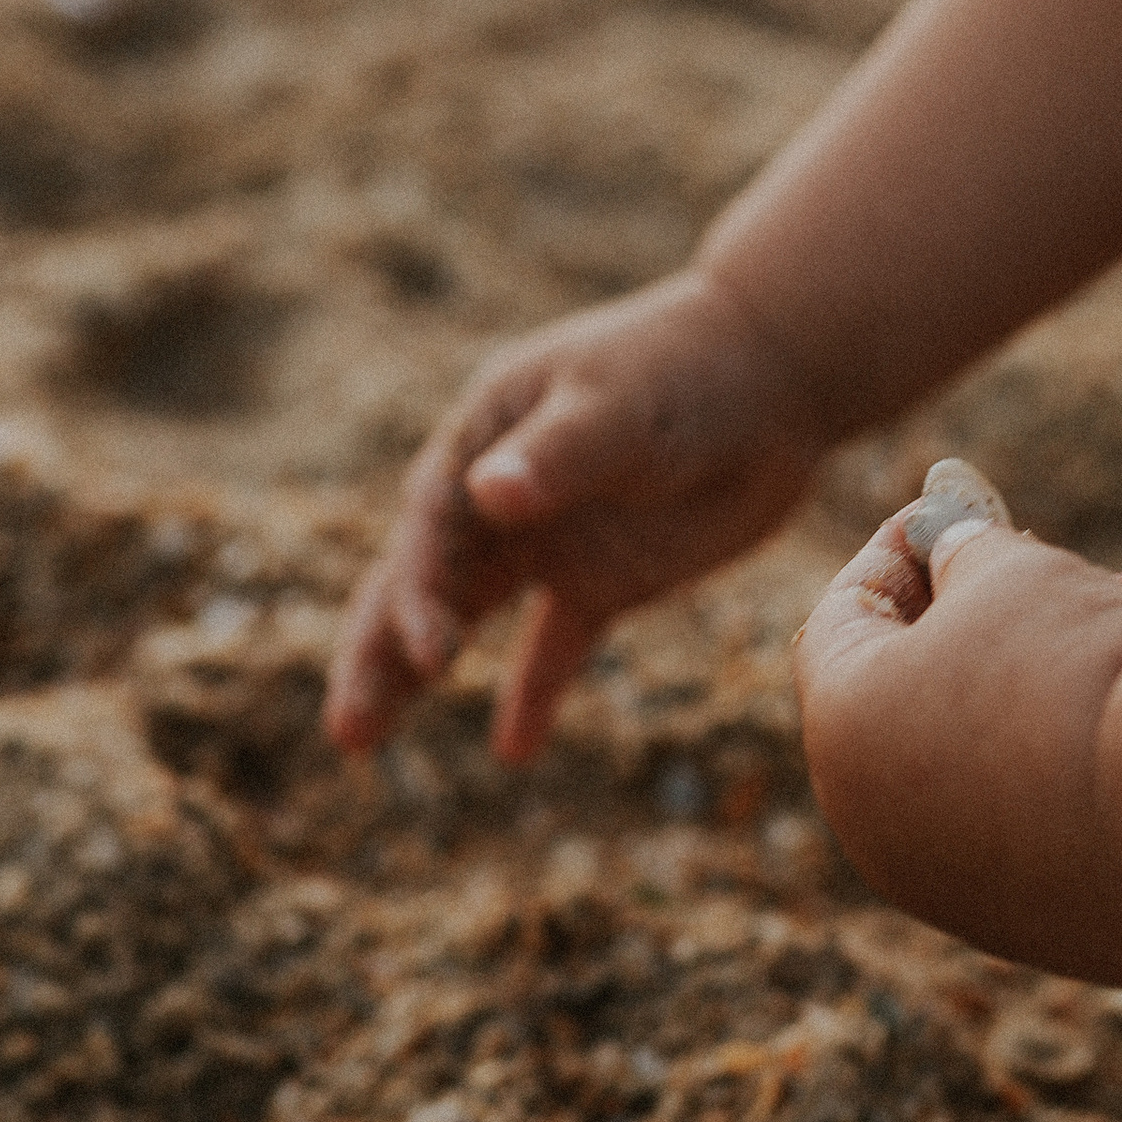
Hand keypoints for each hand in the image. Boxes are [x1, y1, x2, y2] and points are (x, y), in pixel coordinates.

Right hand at [325, 268, 826, 764]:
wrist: (775, 374)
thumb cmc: (689, 371)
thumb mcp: (622, 408)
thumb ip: (559, 455)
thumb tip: (487, 493)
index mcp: (485, 435)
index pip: (432, 524)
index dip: (421, 590)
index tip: (431, 654)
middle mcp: (498, 493)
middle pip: (418, 579)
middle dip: (377, 651)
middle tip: (345, 731)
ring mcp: (547, 539)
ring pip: (463, 614)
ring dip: (415, 673)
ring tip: (357, 743)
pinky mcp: (600, 578)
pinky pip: (552, 645)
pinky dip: (531, 693)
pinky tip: (513, 751)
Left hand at [794, 472, 1121, 973]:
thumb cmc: (1087, 673)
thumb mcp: (1016, 574)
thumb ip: (970, 556)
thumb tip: (960, 553)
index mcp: (844, 734)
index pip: (841, 621)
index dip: (897, 553)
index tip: (950, 510)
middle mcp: (877, 832)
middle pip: (902, 702)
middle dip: (965, 623)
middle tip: (1027, 565)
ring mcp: (959, 896)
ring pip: (970, 770)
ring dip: (1025, 692)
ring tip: (1116, 624)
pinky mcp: (1043, 935)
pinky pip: (1032, 833)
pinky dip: (1065, 771)